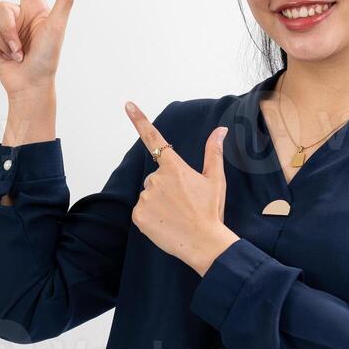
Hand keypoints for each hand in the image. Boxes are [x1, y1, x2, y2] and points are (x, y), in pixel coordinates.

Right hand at [0, 0, 84, 98]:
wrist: (30, 85)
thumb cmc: (47, 59)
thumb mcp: (56, 28)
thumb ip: (63, 3)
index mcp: (35, 7)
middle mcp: (19, 15)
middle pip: (0, 6)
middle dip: (7, 29)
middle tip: (20, 47)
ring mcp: (6, 28)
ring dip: (2, 42)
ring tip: (16, 55)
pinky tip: (5, 58)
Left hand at [124, 102, 240, 276]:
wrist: (203, 243)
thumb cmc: (211, 211)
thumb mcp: (215, 180)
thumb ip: (214, 152)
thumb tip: (221, 130)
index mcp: (174, 167)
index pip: (154, 138)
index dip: (139, 120)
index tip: (127, 104)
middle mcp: (156, 179)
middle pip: (156, 178)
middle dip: (166, 188)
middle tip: (184, 203)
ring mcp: (146, 197)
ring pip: (149, 195)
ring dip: (159, 203)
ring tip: (177, 216)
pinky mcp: (138, 215)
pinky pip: (142, 212)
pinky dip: (151, 217)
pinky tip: (166, 224)